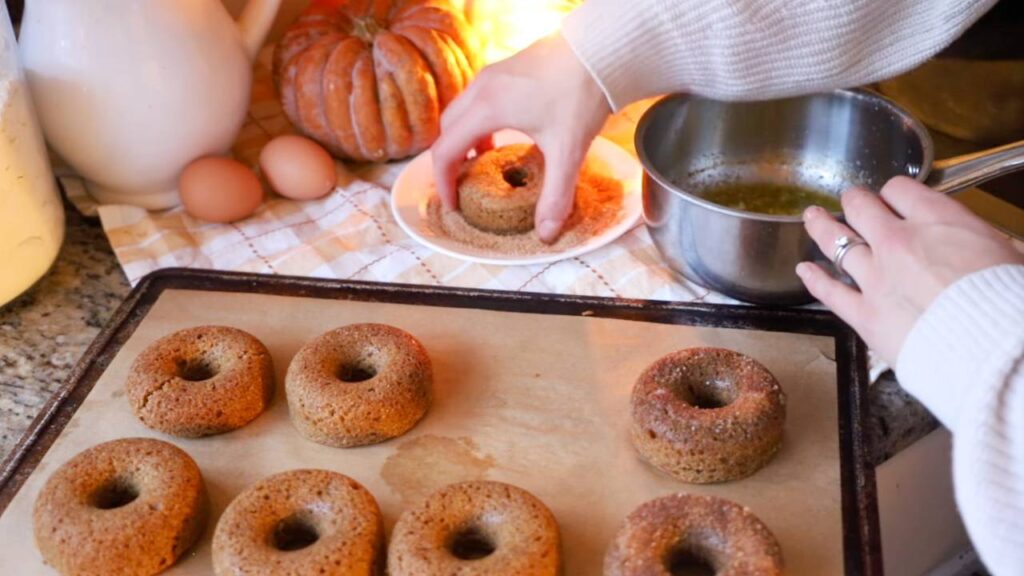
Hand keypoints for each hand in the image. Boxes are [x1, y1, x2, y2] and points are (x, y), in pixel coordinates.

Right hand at [430, 33, 611, 242]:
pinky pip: (477, 100)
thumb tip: (546, 233)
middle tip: (463, 186)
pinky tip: (503, 136)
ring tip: (481, 164)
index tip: (454, 203)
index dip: (443, 182)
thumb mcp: (568, 150)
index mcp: (487, 108)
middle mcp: (482, 88)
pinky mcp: (507, 69)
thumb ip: (555, 195)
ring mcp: (493, 75)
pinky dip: (478, 123)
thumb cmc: (581, 92)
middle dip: (450, 161)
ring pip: (461, 112)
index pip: (445, 150)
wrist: (601, 50)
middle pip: (447, 130)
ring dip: (463, 140)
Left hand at [797, 176, 1023, 364]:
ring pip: (836, 243)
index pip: (900, 190)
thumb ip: (977, 242)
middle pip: (861, 208)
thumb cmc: (1008, 300)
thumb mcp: (1006, 253)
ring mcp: (876, 278)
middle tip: (850, 201)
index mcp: (938, 220)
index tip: (893, 198)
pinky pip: (830, 292)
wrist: (993, 347)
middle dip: (854, 202)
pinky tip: (804, 270)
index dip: (894, 192)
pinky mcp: (865, 315)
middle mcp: (899, 242)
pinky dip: (814, 279)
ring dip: (821, 227)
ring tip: (812, 217)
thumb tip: (975, 245)